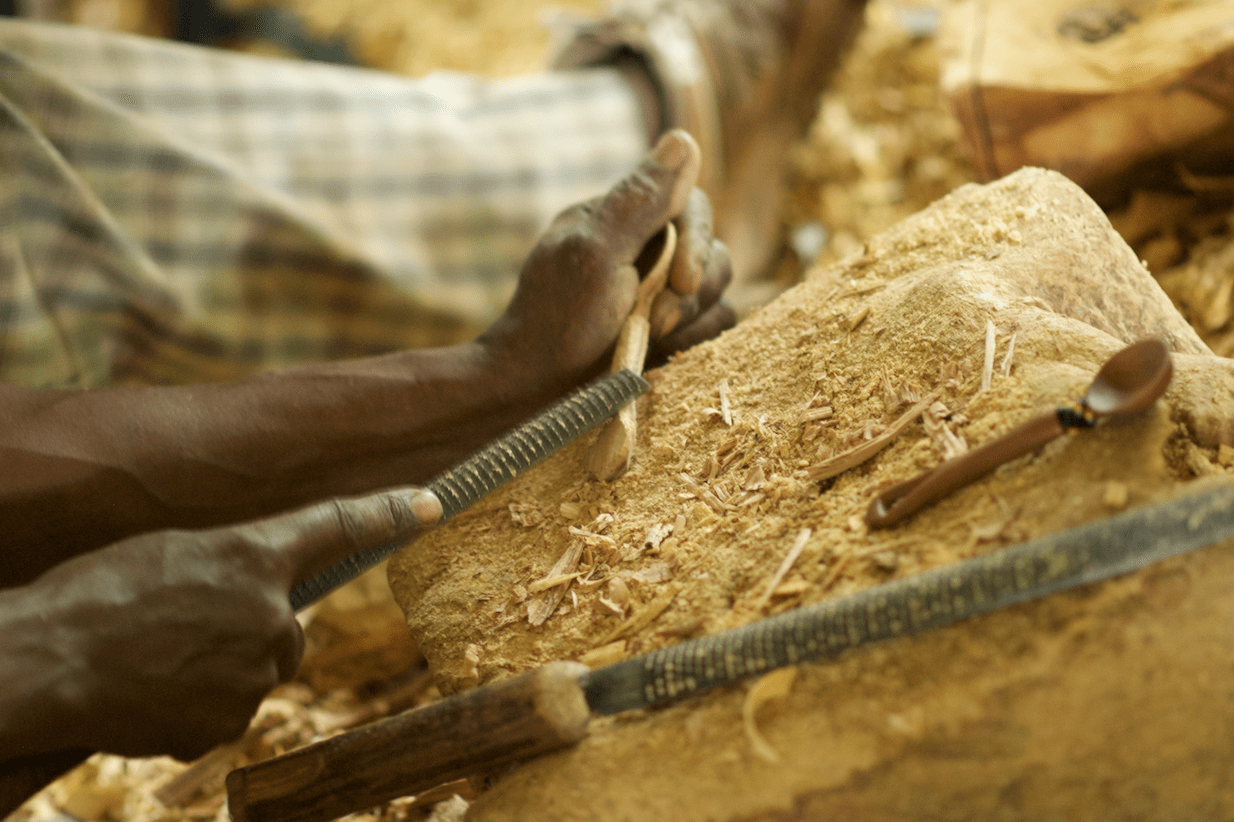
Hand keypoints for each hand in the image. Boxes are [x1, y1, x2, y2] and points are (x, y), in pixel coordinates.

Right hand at [0, 486, 439, 761]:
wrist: (41, 661)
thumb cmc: (92, 594)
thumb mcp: (171, 553)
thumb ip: (230, 566)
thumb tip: (255, 594)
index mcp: (251, 555)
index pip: (335, 526)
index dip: (386, 513)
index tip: (431, 504)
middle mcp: (267, 612)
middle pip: (288, 631)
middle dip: (252, 633)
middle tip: (185, 630)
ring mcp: (252, 672)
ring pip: (255, 674)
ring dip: (219, 671)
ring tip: (154, 659)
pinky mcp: (227, 721)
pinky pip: (224, 714)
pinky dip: (194, 708)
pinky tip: (150, 693)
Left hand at [480, 129, 733, 396]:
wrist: (533, 397)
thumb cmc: (556, 323)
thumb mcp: (595, 253)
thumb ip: (641, 200)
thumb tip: (685, 137)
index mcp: (622, 221)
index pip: (691, 208)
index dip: (698, 243)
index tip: (683, 282)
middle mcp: (646, 253)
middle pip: (715, 254)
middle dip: (690, 293)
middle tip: (655, 323)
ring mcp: (659, 295)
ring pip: (719, 295)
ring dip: (691, 322)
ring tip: (650, 342)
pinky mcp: (669, 335)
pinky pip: (711, 329)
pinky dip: (692, 344)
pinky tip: (657, 357)